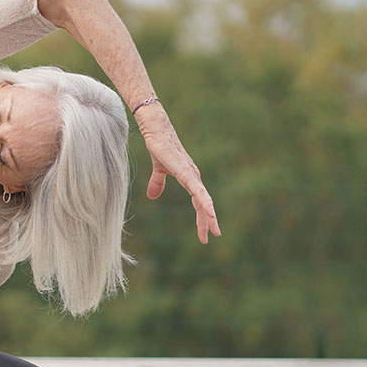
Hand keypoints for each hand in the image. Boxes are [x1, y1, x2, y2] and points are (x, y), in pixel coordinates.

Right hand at [137, 108, 221, 243]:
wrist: (156, 130)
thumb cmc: (160, 146)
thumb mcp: (159, 170)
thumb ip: (158, 183)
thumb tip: (152, 197)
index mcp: (190, 179)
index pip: (198, 202)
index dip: (202, 217)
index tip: (205, 233)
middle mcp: (194, 178)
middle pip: (203, 204)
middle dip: (208, 221)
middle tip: (213, 236)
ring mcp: (191, 175)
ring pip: (203, 199)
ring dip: (208, 215)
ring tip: (214, 230)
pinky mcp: (185, 172)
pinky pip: (197, 190)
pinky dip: (205, 202)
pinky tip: (210, 212)